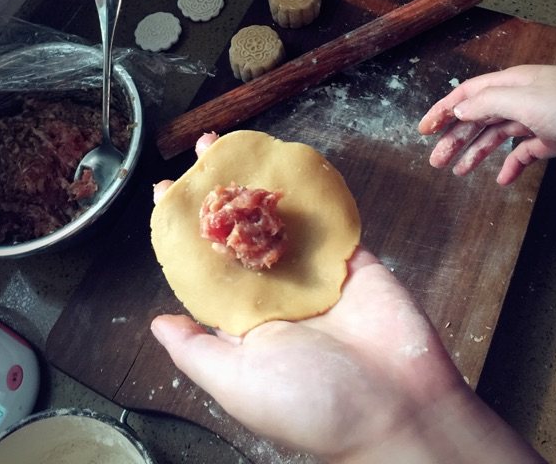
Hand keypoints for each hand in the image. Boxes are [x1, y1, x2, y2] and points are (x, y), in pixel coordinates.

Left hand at [152, 188, 542, 462]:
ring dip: (260, 180)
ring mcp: (314, 272)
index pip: (206, 264)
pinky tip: (291, 163)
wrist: (398, 408)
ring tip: (236, 146)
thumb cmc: (313, 406)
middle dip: (221, 191)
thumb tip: (157, 325)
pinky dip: (313, 192)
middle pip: (241, 230)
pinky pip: (329, 219)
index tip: (166, 192)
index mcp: (246, 320)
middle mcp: (276, 292)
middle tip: (205, 151)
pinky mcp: (351, 259)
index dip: (186, 229)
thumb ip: (196, 352)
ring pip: (281, 217)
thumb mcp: (238, 385)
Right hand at [418, 65, 555, 183]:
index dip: (443, 110)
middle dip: (455, 139)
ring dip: (476, 154)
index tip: (423, 129)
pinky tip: (501, 179)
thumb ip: (488, 104)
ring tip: (457, 173)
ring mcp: (538, 119)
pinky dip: (510, 165)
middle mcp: (521, 98)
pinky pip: (524, 153)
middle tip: (435, 162)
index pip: (468, 95)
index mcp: (512, 83)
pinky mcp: (553, 140)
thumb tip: (458, 111)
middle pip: (479, 118)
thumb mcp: (525, 100)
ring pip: (497, 136)